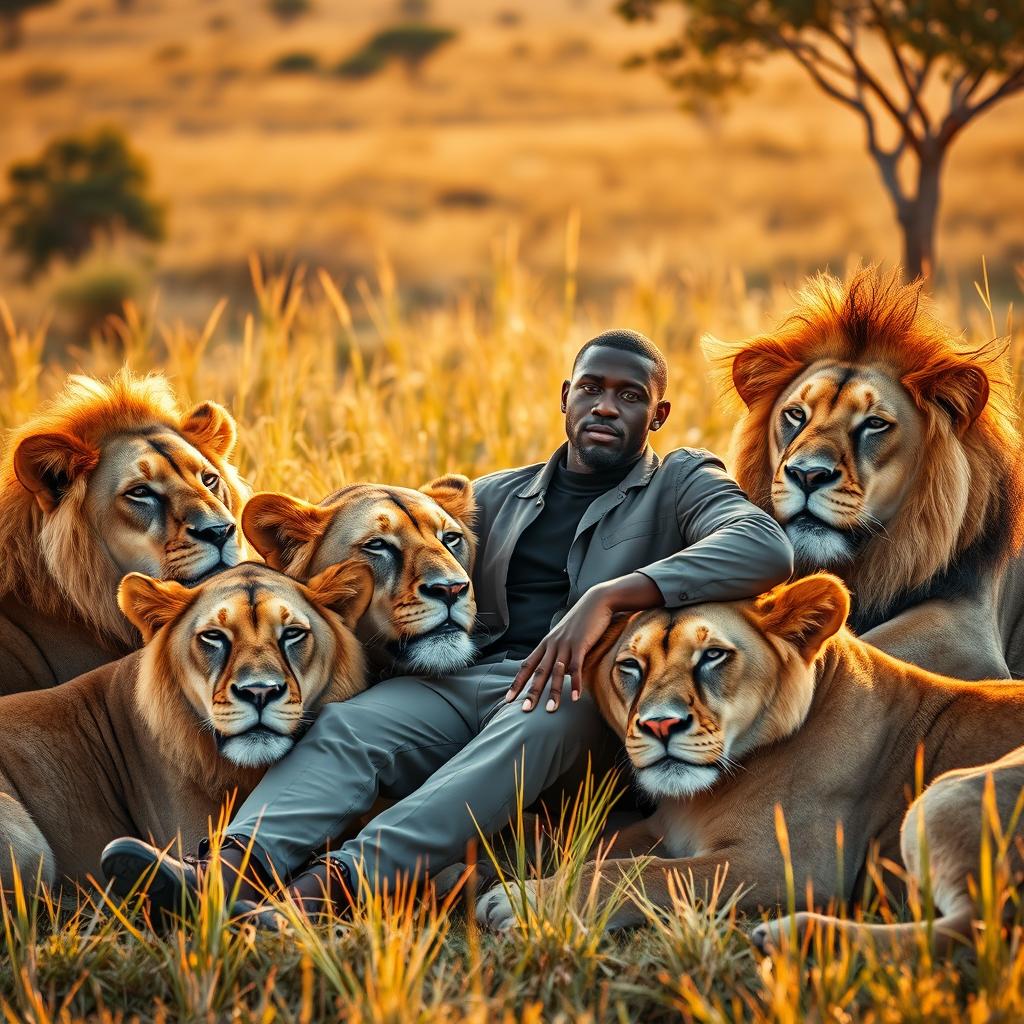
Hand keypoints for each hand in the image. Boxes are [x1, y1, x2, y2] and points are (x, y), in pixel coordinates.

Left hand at [506, 588, 612, 712]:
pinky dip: (576, 682)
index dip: (517, 682)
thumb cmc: (581, 621)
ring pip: (556, 672)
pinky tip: (576, 697)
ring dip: (554, 692)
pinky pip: (576, 667)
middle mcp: (552, 645)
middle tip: (524, 710)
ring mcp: (565, 644)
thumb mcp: (565, 636)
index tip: (507, 699)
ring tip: (550, 710)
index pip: (527, 665)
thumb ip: (559, 652)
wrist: (596, 601)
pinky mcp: (580, 644)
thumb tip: (559, 671)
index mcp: (546, 644)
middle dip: (531, 692)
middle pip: (538, 671)